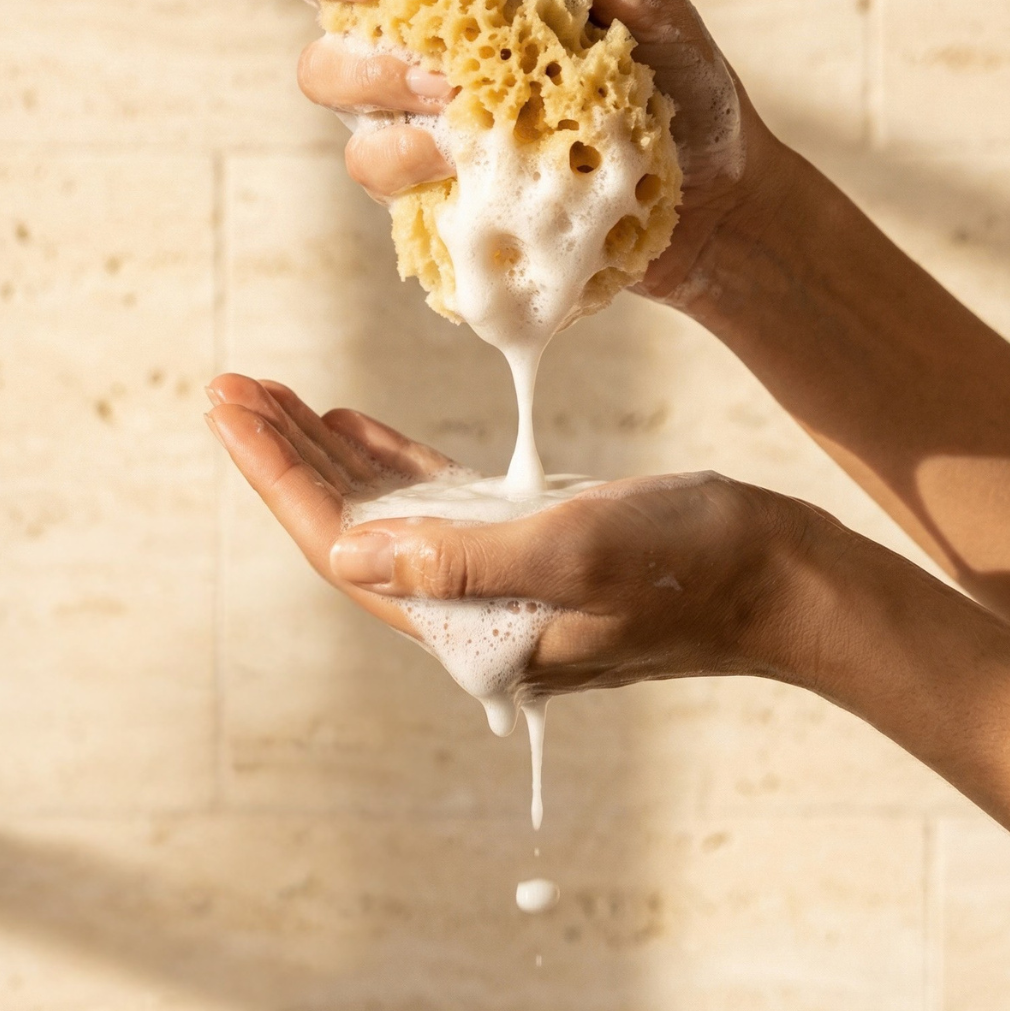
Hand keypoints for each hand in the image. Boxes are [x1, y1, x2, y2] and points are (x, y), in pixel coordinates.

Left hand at [205, 372, 825, 693]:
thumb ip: (462, 558)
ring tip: (275, 398)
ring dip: (328, 454)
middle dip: (285, 456)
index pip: (344, 546)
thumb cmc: (696, 562)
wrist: (781, 579)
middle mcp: (470, 608)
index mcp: (470, 623)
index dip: (278, 476)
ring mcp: (497, 576)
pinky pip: (436, 502)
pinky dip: (390, 460)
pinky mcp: (529, 542)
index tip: (229, 405)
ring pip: (385, 511)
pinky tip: (353, 425)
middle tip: (231, 387)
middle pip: (351, 526)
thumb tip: (349, 546)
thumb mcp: (579, 549)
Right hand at [283, 0, 796, 301]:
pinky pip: (368, 159)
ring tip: (448, 86)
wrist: (705, 199)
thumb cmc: (679, 81)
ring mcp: (414, 99)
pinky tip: (455, 155)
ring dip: (372, 71)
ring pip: (325, 71)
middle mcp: (427, 18)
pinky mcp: (422, 174)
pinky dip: (402, 153)